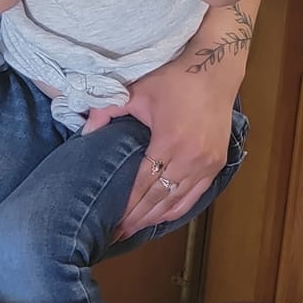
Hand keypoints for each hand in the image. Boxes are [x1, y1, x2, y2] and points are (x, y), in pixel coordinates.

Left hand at [86, 59, 237, 238]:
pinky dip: (177, 209)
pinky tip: (161, 217)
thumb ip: (107, 110)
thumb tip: (85, 132)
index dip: (126, 205)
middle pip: (159, 198)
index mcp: (170, 141)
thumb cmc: (174, 78)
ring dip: (155, 217)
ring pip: (178, 201)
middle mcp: (192, 158)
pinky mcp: (218, 164)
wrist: (215, 69)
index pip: (143, 184)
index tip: (110, 220)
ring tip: (134, 229)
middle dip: (136, 218)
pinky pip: (195, 196)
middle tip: (116, 233)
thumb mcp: (137, 90)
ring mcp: (208, 164)